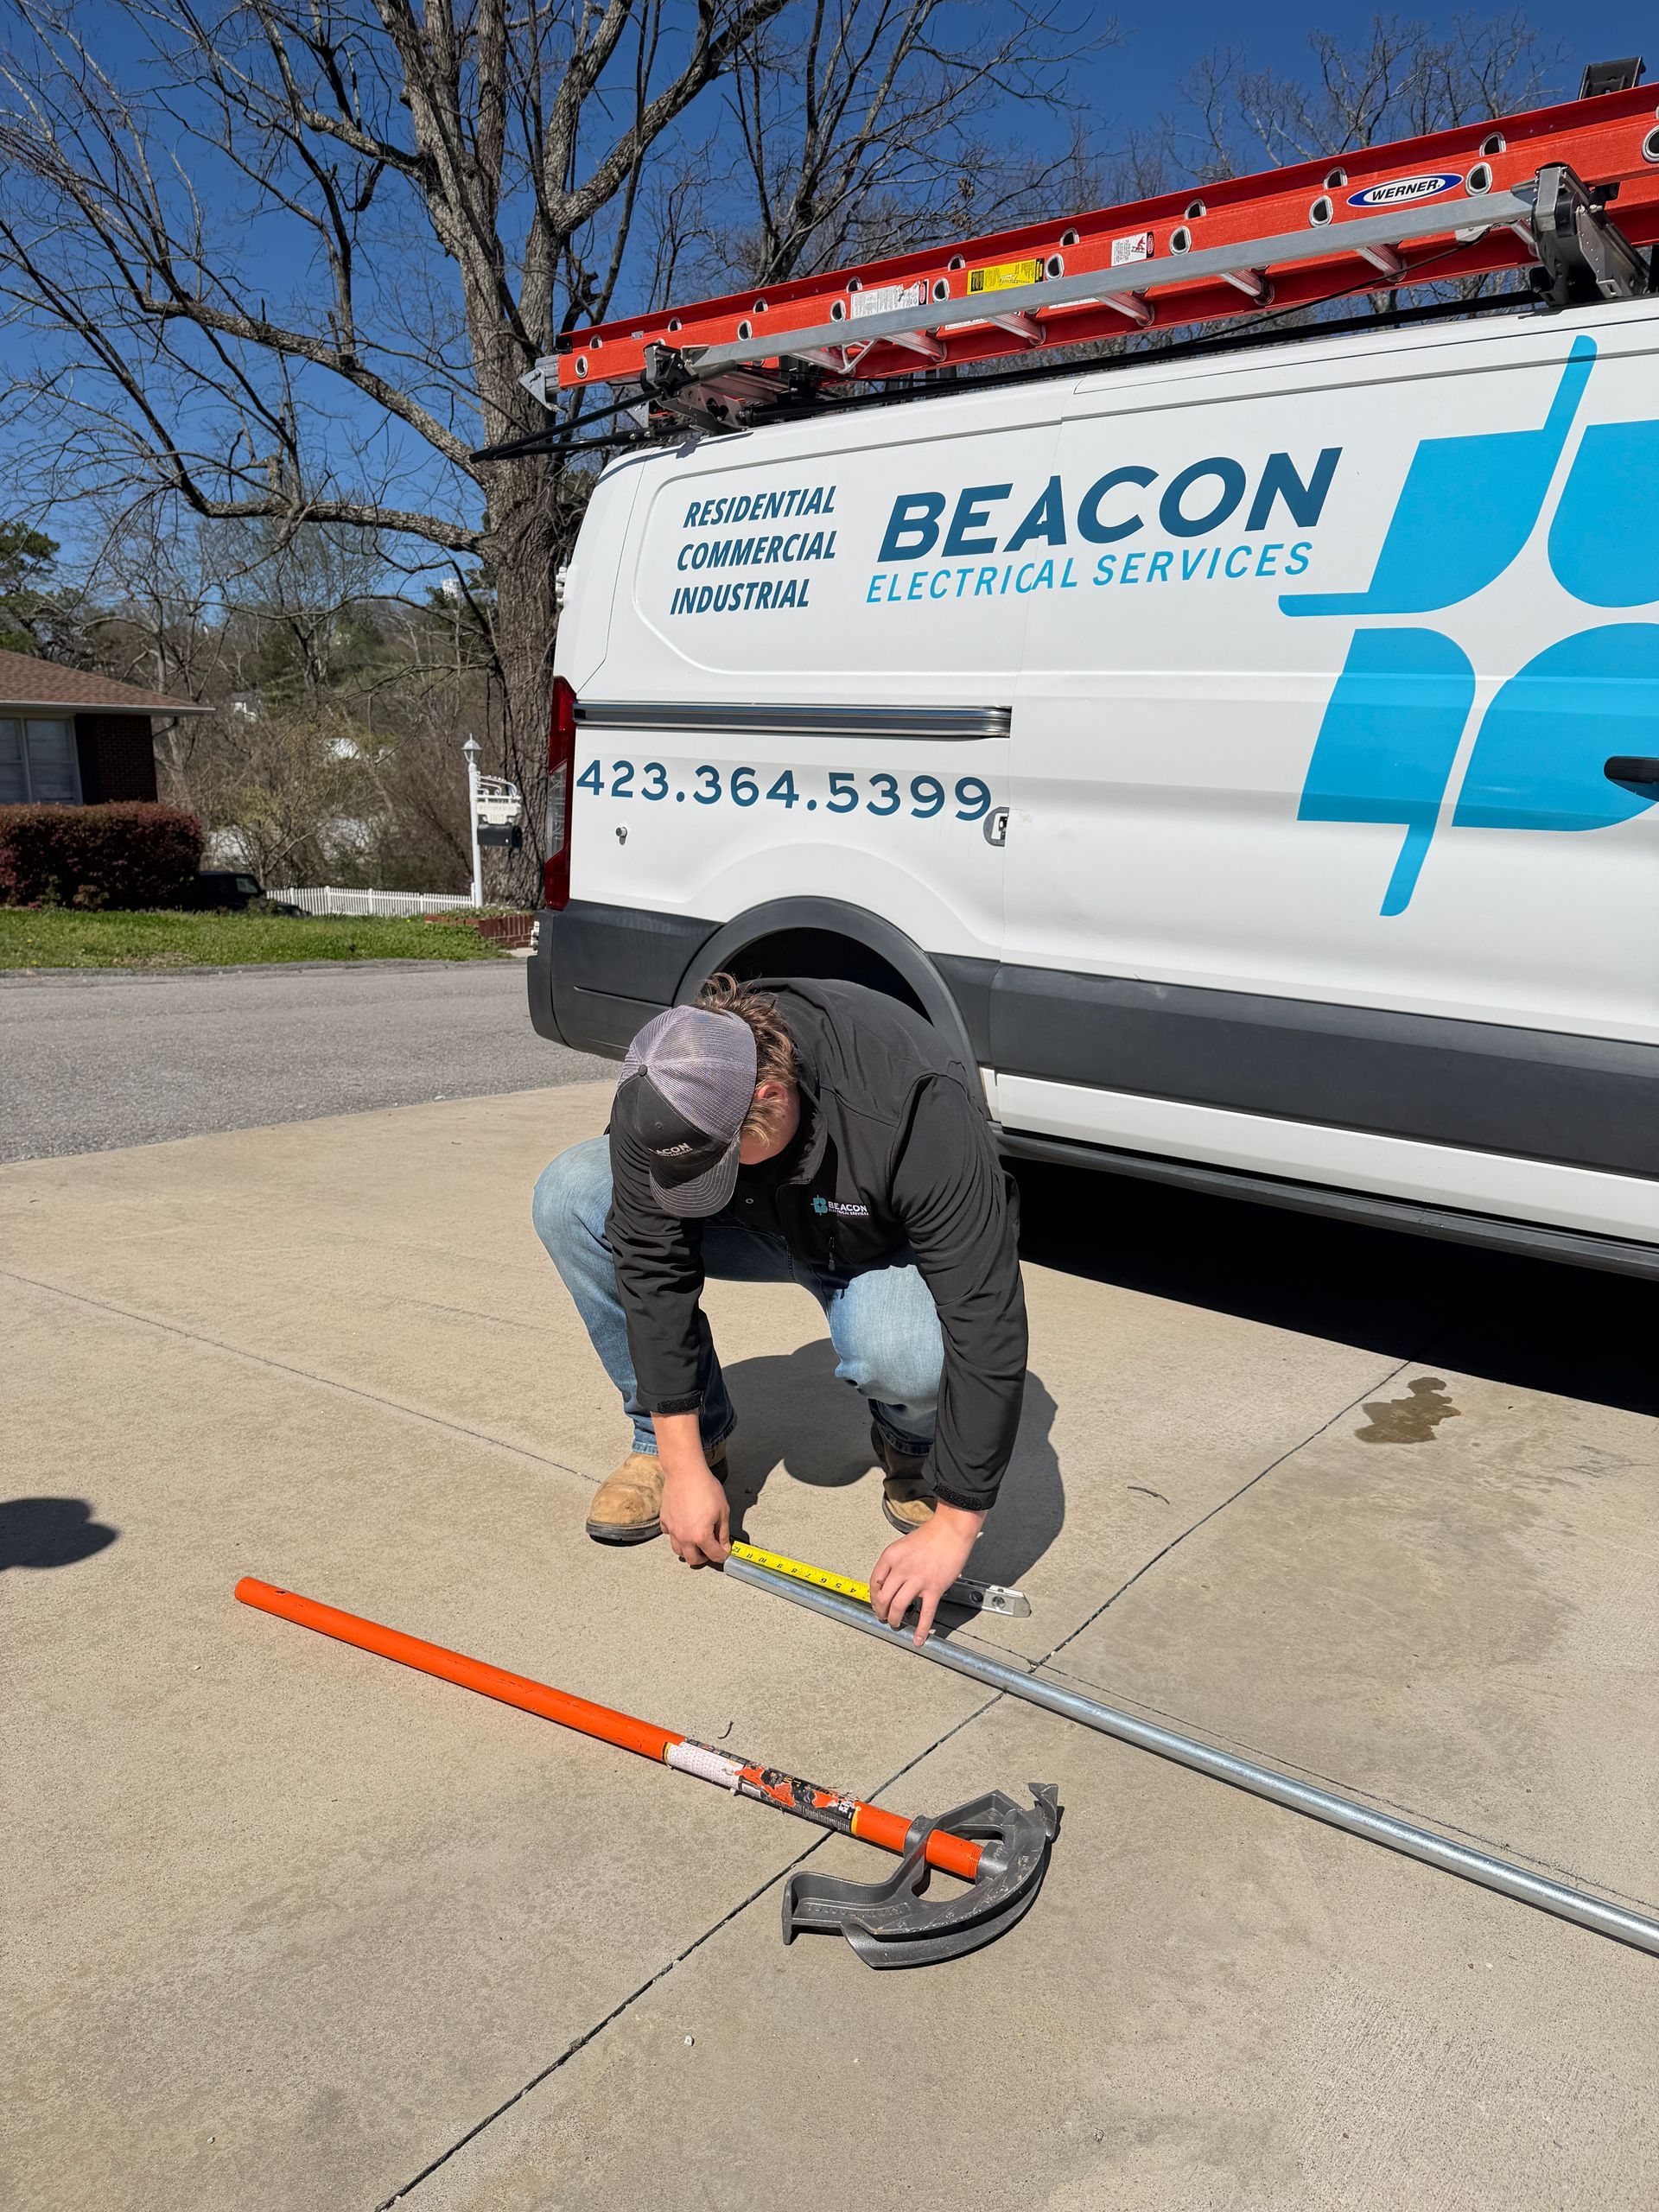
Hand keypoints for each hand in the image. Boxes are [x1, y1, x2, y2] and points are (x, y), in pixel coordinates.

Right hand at [660, 1460, 729, 1566]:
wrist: (685, 1473)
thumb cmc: (705, 1488)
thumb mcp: (723, 1510)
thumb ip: (723, 1532)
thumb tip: (725, 1546)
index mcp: (701, 1536)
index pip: (714, 1555)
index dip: (722, 1556)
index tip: (725, 1553)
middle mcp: (684, 1537)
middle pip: (692, 1560)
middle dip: (703, 1559)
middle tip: (710, 1551)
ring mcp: (672, 1529)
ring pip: (678, 1551)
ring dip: (688, 1550)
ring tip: (696, 1542)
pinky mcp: (665, 1520)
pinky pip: (669, 1535)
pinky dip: (676, 1536)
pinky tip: (683, 1527)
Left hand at [868, 1504, 983, 1646]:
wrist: (951, 1531)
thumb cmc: (929, 1536)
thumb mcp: (902, 1546)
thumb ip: (894, 1564)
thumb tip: (888, 1583)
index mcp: (890, 1557)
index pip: (874, 1582)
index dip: (873, 1596)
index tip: (875, 1602)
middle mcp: (901, 1569)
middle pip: (883, 1598)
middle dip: (881, 1611)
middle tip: (882, 1616)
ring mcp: (918, 1580)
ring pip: (899, 1607)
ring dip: (894, 1619)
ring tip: (895, 1624)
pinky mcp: (934, 1588)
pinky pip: (926, 1613)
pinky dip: (920, 1629)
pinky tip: (917, 1639)